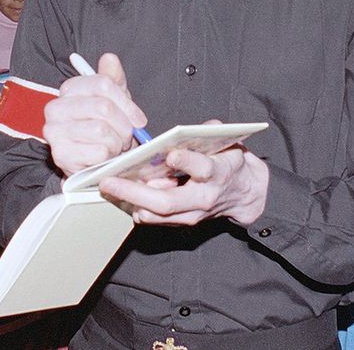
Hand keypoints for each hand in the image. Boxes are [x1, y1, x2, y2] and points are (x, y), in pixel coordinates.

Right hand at [43, 53, 147, 176]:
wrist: (90, 162)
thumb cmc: (103, 127)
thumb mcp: (112, 100)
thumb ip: (112, 78)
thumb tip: (109, 58)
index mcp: (69, 89)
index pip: (103, 84)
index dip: (126, 103)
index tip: (138, 119)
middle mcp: (56, 108)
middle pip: (103, 107)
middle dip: (124, 125)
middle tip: (127, 135)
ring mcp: (55, 131)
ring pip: (101, 130)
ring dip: (117, 142)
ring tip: (115, 145)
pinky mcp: (61, 155)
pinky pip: (98, 152)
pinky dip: (109, 156)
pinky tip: (104, 156)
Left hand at [98, 143, 269, 226]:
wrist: (244, 193)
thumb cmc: (229, 162)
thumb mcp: (226, 142)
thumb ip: (208, 131)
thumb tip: (187, 130)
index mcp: (217, 172)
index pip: (202, 168)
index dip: (186, 162)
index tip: (171, 154)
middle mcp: (204, 197)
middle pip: (168, 201)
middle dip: (135, 192)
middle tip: (110, 182)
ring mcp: (193, 214)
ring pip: (158, 215)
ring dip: (130, 202)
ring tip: (108, 189)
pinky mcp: (183, 222)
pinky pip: (155, 219)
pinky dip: (135, 208)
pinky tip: (118, 196)